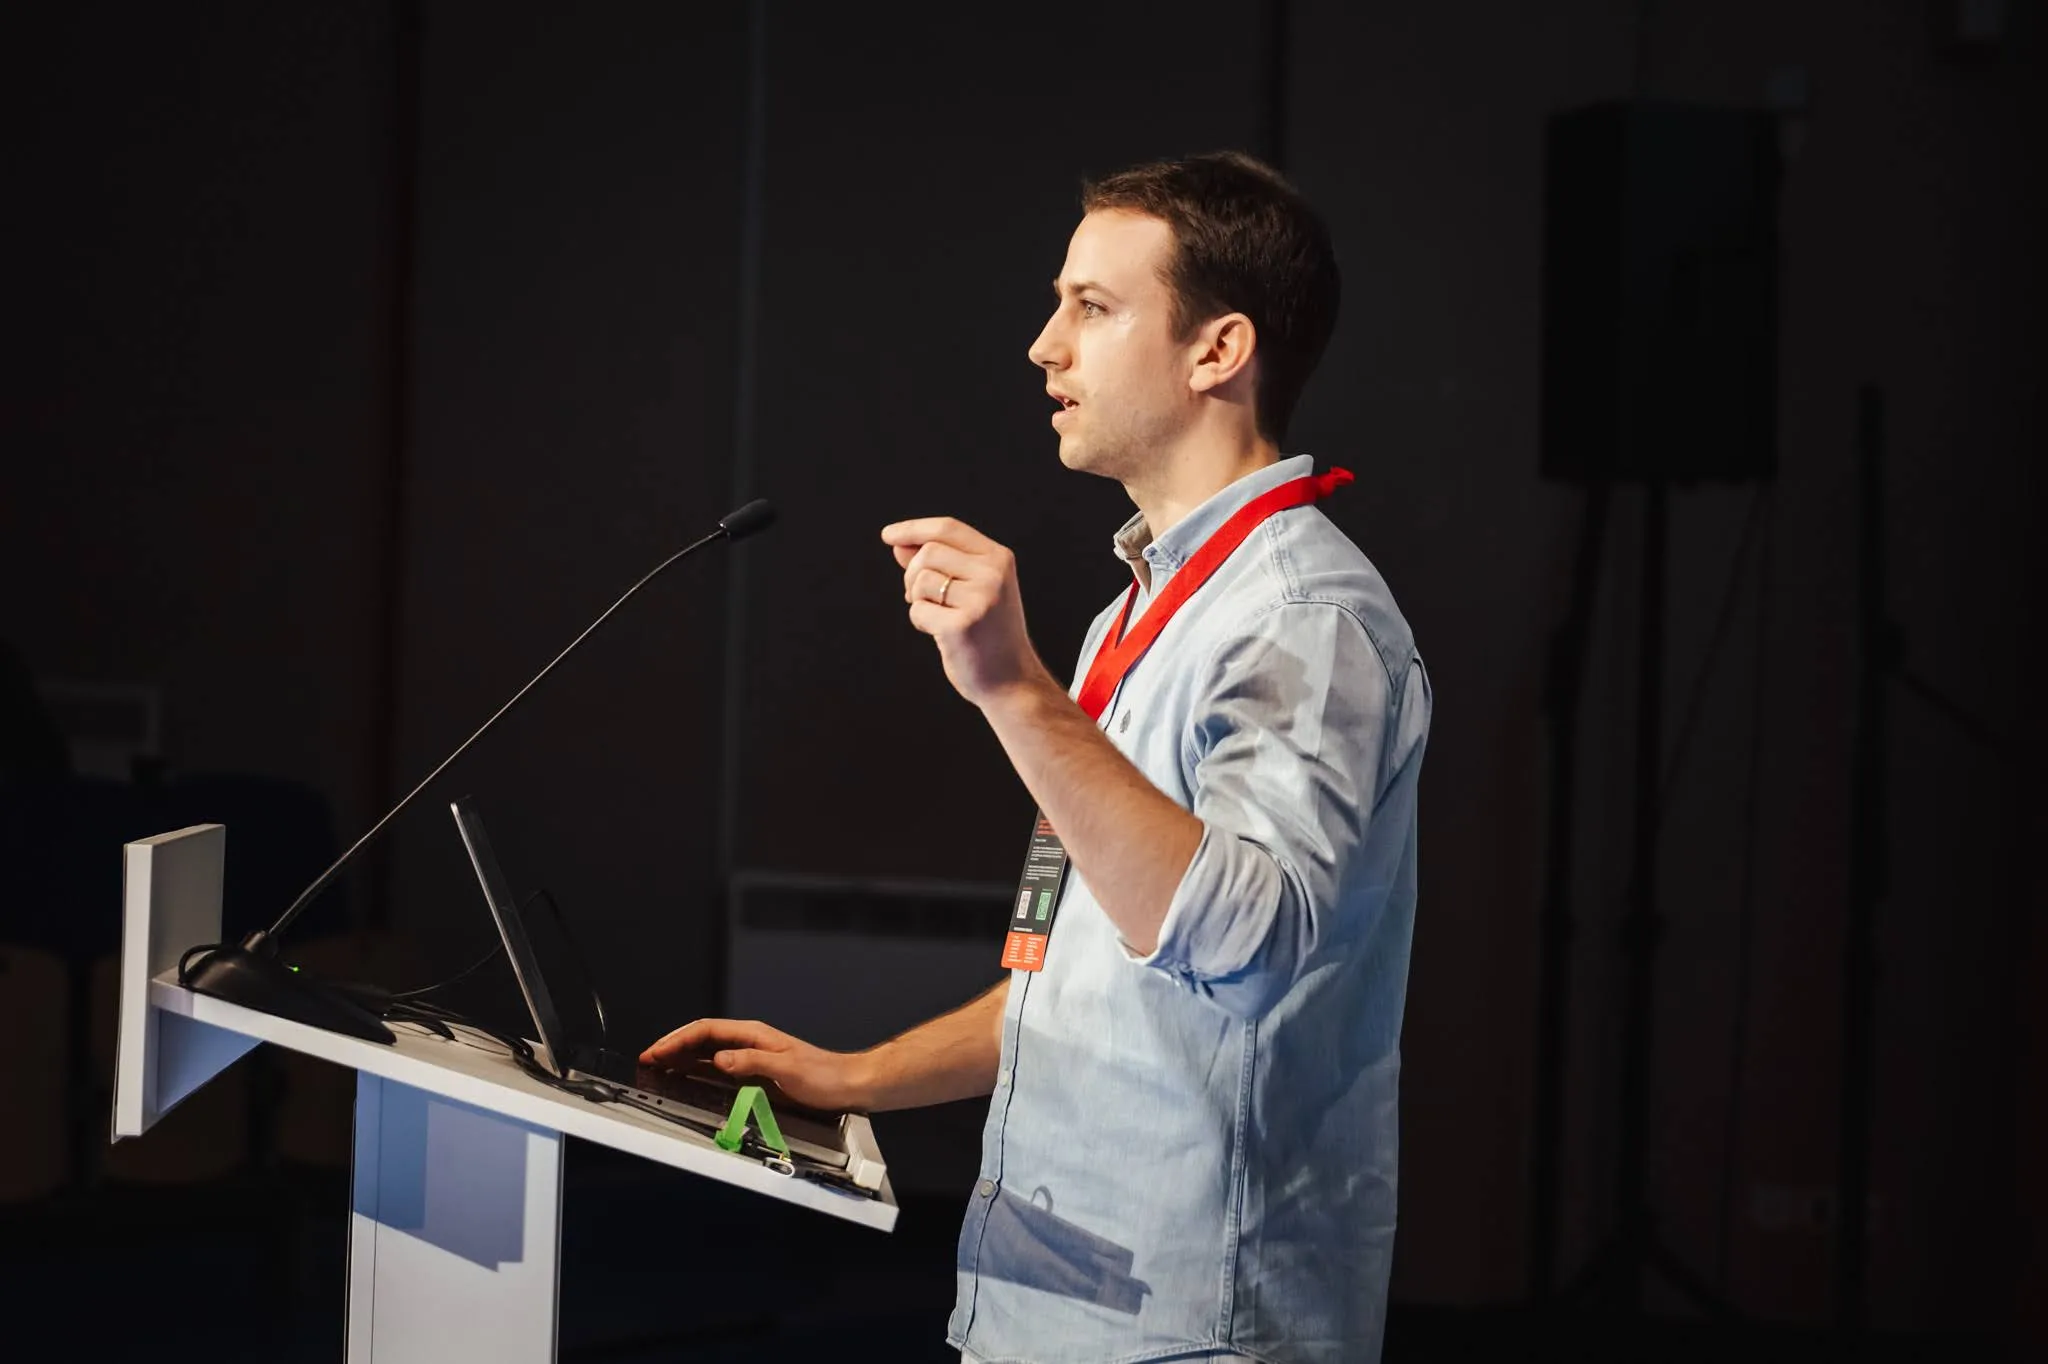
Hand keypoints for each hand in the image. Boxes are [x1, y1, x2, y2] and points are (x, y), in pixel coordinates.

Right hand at [639, 1018, 870, 1112]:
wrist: (847, 1085)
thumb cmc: (824, 1076)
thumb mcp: (787, 1068)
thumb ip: (752, 1062)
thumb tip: (720, 1060)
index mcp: (754, 1035)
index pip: (706, 1031)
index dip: (678, 1040)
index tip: (657, 1051)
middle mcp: (750, 1042)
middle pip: (702, 1039)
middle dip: (672, 1046)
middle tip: (648, 1059)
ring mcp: (751, 1056)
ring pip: (707, 1053)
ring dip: (681, 1059)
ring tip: (658, 1066)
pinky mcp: (755, 1073)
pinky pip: (718, 1069)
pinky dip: (697, 1071)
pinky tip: (687, 1078)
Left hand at [881, 517, 1054, 707]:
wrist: (1012, 681)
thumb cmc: (989, 634)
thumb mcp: (971, 590)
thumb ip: (939, 564)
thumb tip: (899, 544)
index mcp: (999, 558)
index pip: (948, 528)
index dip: (913, 529)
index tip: (889, 535)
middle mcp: (993, 574)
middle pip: (928, 552)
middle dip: (912, 574)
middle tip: (917, 597)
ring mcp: (979, 599)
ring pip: (921, 580)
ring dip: (917, 600)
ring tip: (938, 617)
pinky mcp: (961, 626)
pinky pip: (918, 611)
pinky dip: (920, 622)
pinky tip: (940, 634)